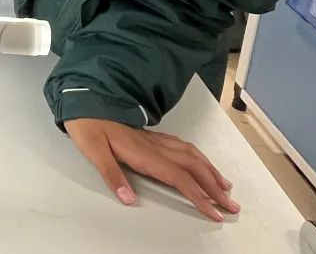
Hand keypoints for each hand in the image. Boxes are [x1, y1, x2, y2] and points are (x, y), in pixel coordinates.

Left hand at [65, 118, 238, 221]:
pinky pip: (183, 146)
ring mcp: (154, 139)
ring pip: (191, 154)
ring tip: (226, 186)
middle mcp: (154, 145)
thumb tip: (128, 199)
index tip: (214, 212)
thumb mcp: (93, 151)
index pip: (179, 178)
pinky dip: (198, 157)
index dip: (199, 196)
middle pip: (192, 167)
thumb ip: (111, 175)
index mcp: (143, 152)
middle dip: (214, 187)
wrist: (84, 103)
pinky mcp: (151, 136)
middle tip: (231, 206)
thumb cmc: (87, 127)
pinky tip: (202, 162)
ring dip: (210, 171)